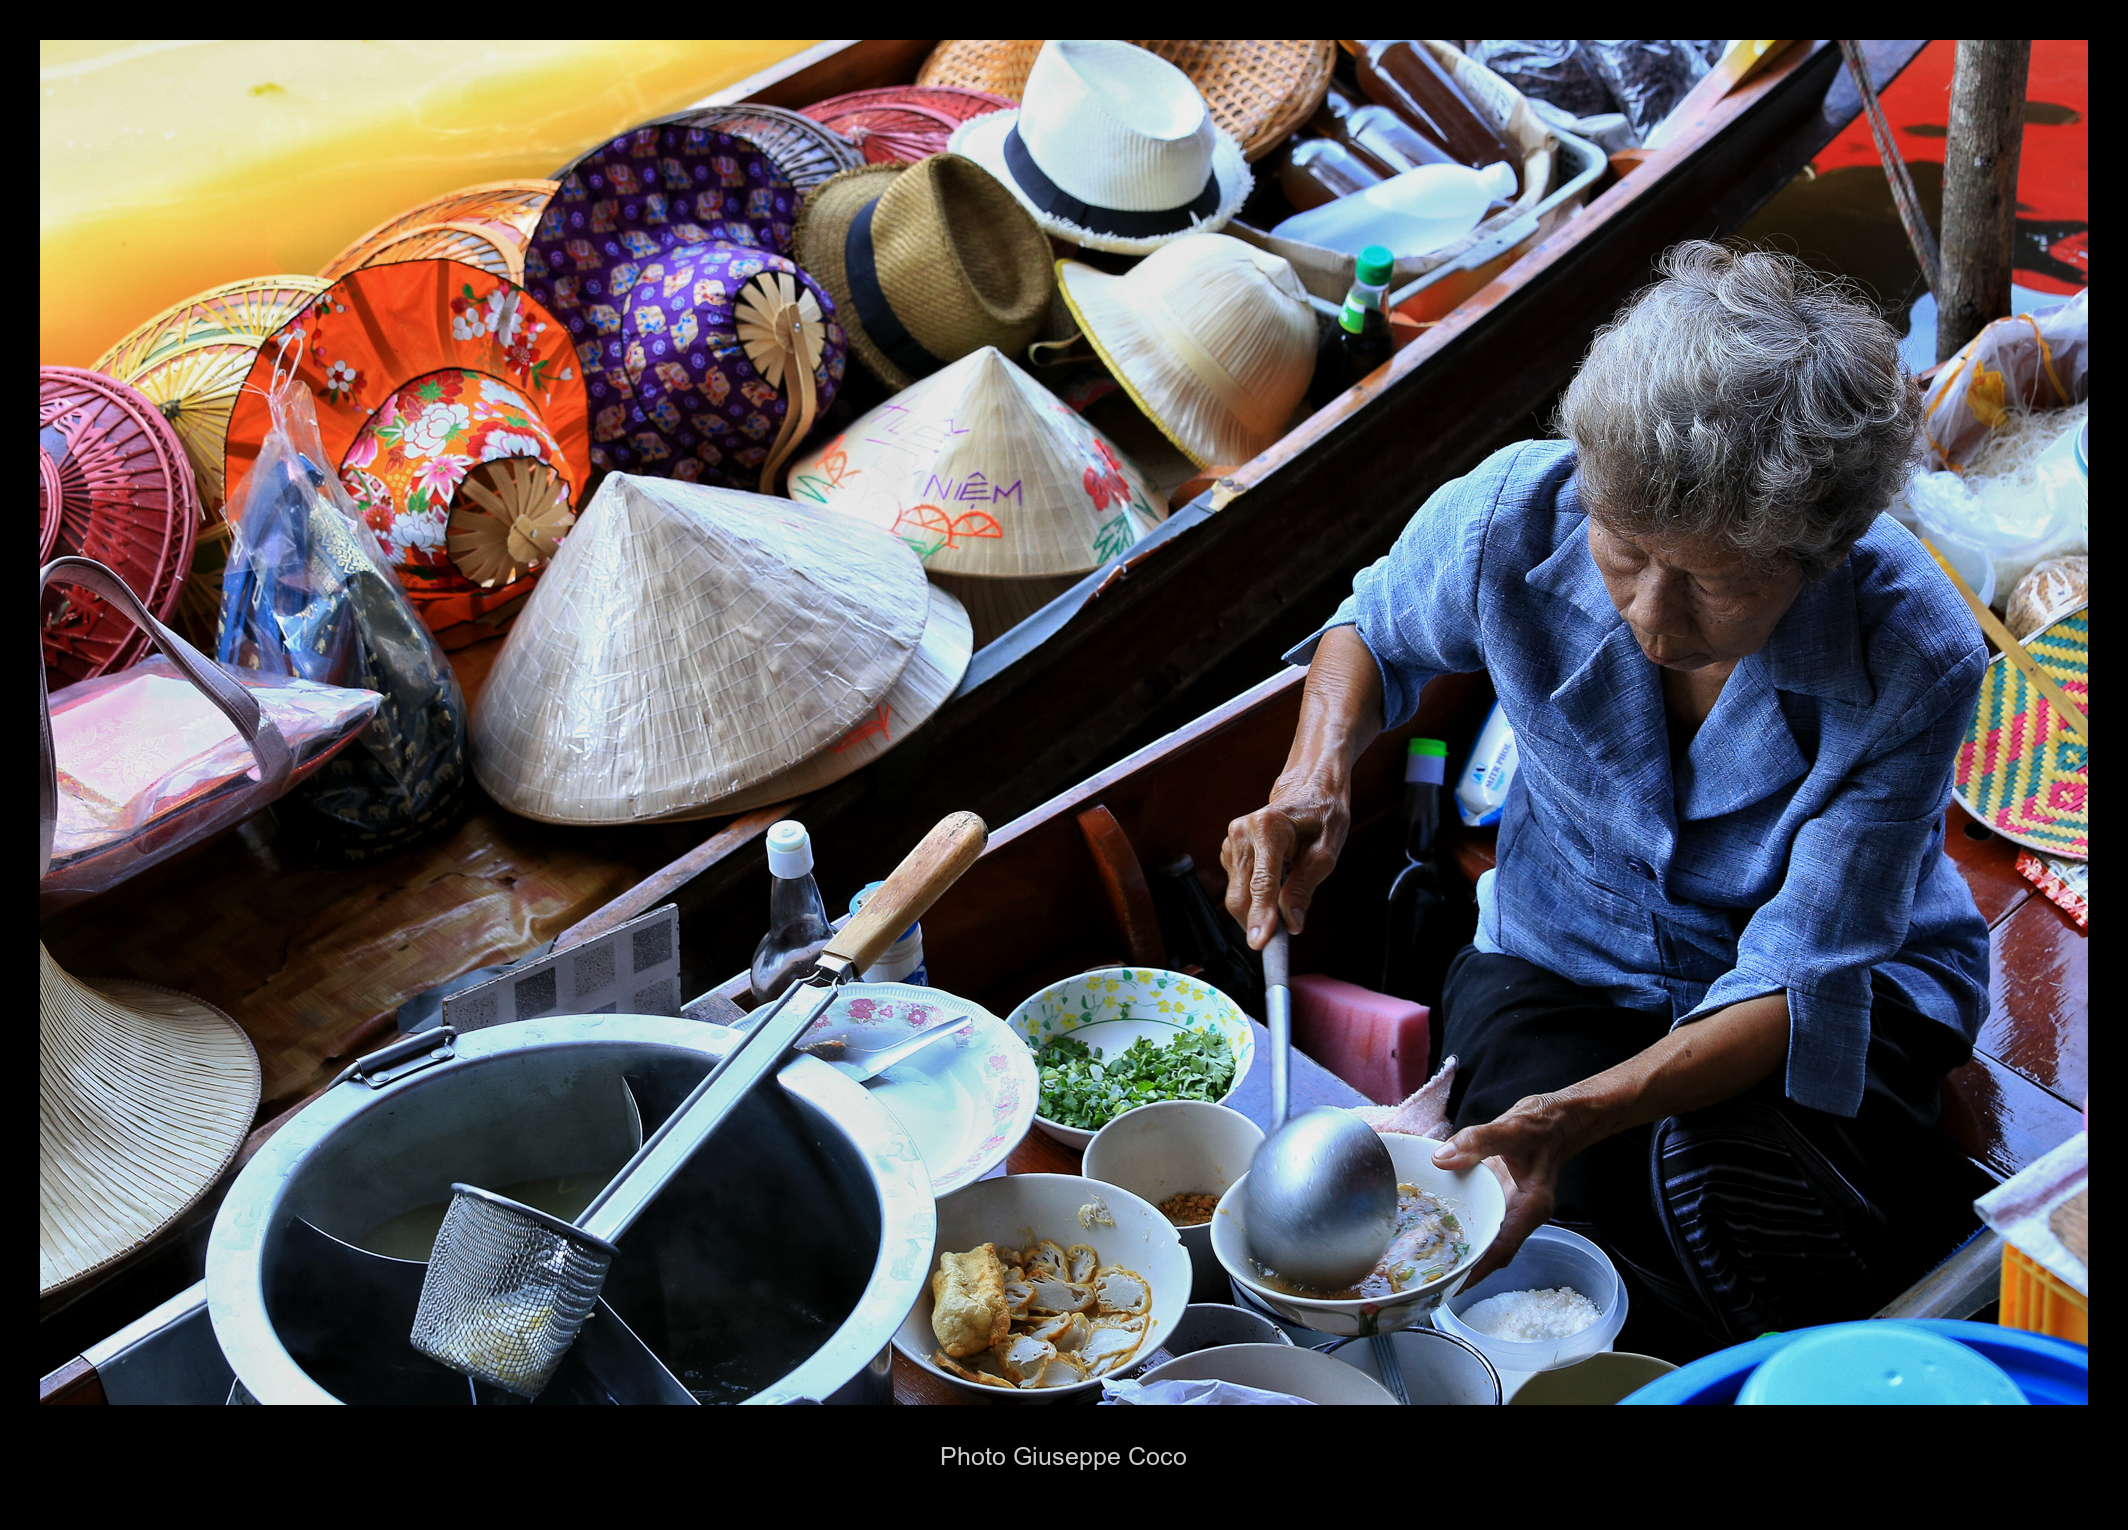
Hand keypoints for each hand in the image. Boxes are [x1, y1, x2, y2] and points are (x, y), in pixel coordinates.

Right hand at [1221, 625, 1383, 949]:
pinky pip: (1237, 886)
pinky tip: (1274, 888)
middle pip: (1241, 895)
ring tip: (1285, 904)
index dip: (1261, 918)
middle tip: (1282, 941)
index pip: (1261, 884)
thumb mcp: (1327, 851)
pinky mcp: (1229, 849)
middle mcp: (1242, 831)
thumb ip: (1305, 887)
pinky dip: (1253, 899)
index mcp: (1268, 828)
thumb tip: (1291, 922)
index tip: (1260, 945)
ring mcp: (1231, 840)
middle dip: (1259, 921)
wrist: (1309, 784)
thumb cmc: (1323, 812)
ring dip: (1257, 910)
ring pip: (1236, 894)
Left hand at [1431, 1092, 1584, 1285]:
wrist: (1558, 1118)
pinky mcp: (1503, 1198)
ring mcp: (1513, 1207)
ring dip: (1466, 1250)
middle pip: (1494, 1251)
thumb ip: (1476, 1141)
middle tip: (1434, 1279)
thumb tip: (1441, 1159)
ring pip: (1488, 1237)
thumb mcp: (1510, 1128)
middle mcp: (1523, 1213)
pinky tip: (1440, 1228)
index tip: (1456, 1284)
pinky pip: (1484, 1218)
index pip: (1504, 1247)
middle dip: (1468, 1268)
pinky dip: (1466, 1226)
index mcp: (1531, 1206)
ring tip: (1432, 1263)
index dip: (1480, 1268)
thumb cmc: (1541, 1124)